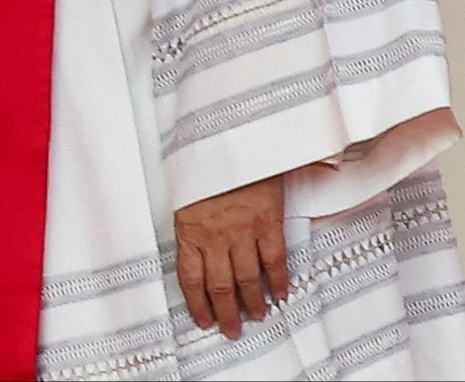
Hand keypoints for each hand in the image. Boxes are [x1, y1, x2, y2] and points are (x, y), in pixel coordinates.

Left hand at [174, 174, 289, 337]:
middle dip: (225, 313)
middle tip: (231, 329)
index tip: (203, 319)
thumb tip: (190, 238)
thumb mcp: (185, 191)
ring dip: (252, 302)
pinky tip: (279, 293)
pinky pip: (273, 260)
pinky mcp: (267, 223)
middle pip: (220, 286)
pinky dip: (277, 280)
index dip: (197, 304)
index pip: (190, 278)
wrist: (229, 136)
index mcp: (188, 228)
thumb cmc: (204, 160)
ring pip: (247, 279)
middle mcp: (214, 236)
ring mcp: (241, 231)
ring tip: (255, 316)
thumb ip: (190, 219)